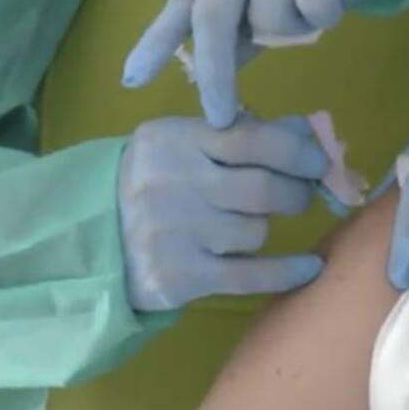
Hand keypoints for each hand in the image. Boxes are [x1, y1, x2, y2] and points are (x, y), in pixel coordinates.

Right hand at [117, 115, 330, 311]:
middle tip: (297, 196)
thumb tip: (311, 133)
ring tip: (237, 226)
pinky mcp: (179, 277)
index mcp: (177, 140)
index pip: (253, 139)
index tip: (319, 163)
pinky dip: (288, 272)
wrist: (90, 240)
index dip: (298, 152)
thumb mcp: (186, 144)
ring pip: (256, 231)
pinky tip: (310, 267)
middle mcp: (175, 182)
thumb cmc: (153, 182)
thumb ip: (245, 133)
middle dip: (294, 193)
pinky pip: (253, 275)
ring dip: (259, 229)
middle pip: (265, 189)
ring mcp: (176, 232)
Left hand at [121, 0, 408, 127]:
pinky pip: (314, 9)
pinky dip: (328, 16)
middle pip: (211, 11)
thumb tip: (209, 69)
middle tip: (222, 114)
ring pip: (270, 18)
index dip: (156, 40)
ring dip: (297, 30)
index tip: (131, 79)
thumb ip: (247, 20)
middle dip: (215, 71)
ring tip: (319, 3)